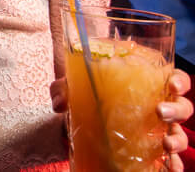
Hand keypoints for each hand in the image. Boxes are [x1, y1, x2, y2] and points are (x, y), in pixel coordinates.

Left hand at [51, 69, 191, 170]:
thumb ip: (64, 89)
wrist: (78, 125)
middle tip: (161, 112)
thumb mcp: (73, 89)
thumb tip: (59, 103)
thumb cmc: (85, 98)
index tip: (171, 84)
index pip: (174, 78)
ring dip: (178, 139)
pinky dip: (173, 164)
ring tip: (166, 143)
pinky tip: (170, 166)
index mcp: (146, 84)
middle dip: (177, 109)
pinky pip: (170, 160)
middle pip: (182, 107)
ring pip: (180, 134)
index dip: (178, 80)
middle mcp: (158, 107)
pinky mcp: (152, 152)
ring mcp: (157, 131)